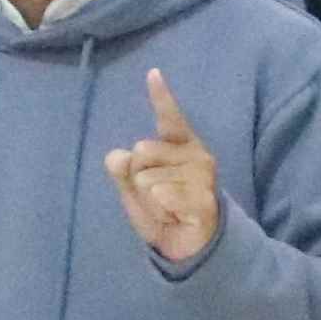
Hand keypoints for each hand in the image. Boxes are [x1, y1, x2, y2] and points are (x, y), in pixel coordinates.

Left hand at [105, 67, 226, 265]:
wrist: (187, 246)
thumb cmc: (161, 209)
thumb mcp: (132, 188)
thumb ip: (121, 170)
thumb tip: (116, 156)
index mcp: (179, 146)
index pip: (169, 118)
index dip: (161, 96)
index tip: (153, 73)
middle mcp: (196, 154)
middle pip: (139, 151)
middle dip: (137, 178)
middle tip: (157, 196)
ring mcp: (202, 176)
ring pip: (146, 178)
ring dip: (148, 200)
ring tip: (167, 209)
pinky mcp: (204, 198)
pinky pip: (160, 196)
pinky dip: (159, 211)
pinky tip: (174, 216)